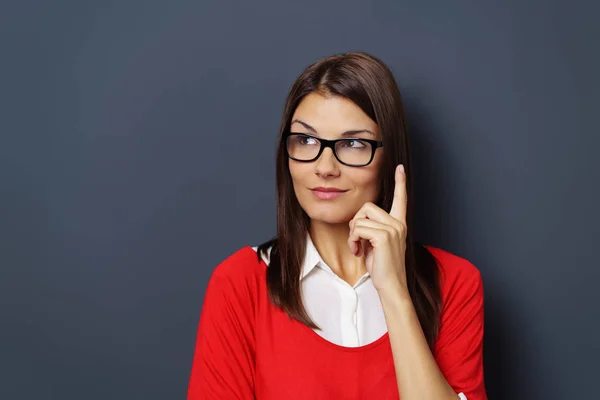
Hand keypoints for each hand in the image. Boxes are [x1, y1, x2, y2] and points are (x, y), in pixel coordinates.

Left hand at [348, 164, 407, 293]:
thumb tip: (357, 222)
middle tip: (357, 240)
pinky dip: (353, 240)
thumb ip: (372, 229)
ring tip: (358, 248)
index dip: (400, 182)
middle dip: (356, 222)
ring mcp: (393, 229)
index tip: (400, 167)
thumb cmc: (383, 267)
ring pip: (360, 218)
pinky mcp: (384, 236)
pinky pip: (358, 228)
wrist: (392, 286)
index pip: (401, 199)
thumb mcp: (377, 244)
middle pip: (367, 207)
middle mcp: (398, 223)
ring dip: (353, 234)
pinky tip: (358, 252)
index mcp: (399, 224)